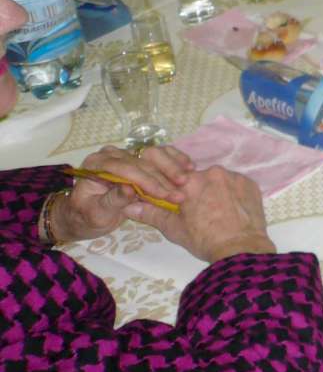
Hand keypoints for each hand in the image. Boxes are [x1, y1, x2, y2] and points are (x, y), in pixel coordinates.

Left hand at [52, 145, 186, 242]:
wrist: (84, 215)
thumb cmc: (87, 217)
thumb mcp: (97, 214)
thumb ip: (112, 200)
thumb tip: (130, 188)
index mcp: (96, 164)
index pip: (126, 168)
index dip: (147, 181)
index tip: (164, 194)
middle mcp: (111, 155)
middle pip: (142, 161)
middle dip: (163, 178)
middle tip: (181, 193)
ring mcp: (126, 155)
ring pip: (154, 156)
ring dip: (172, 169)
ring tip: (188, 181)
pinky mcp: (138, 159)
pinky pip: (159, 156)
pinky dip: (174, 161)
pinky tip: (189, 167)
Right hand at [132, 152, 276, 262]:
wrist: (241, 248)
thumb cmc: (204, 240)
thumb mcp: (174, 228)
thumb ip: (151, 213)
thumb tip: (129, 206)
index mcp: (189, 182)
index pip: (173, 177)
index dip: (173, 189)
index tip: (177, 200)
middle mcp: (212, 172)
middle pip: (198, 177)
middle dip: (196, 190)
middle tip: (200, 211)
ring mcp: (234, 176)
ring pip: (218, 180)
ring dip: (215, 190)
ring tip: (217, 211)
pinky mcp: (250, 183)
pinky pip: (236, 184)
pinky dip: (233, 193)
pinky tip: (232, 209)